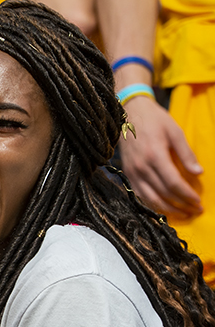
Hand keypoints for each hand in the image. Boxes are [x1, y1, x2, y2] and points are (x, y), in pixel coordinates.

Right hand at [120, 96, 202, 216]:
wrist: (129, 113)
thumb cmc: (155, 120)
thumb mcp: (175, 132)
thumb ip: (186, 154)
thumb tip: (198, 173)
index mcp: (155, 155)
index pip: (173, 183)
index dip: (187, 195)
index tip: (198, 201)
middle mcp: (141, 167)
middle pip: (163, 193)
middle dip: (181, 205)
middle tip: (195, 210)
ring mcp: (132, 171)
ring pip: (150, 198)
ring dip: (167, 209)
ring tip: (182, 213)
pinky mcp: (127, 173)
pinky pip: (140, 194)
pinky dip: (152, 203)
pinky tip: (164, 206)